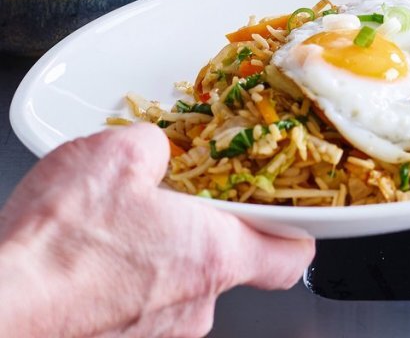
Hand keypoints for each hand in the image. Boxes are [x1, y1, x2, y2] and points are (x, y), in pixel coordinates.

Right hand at [0, 124, 314, 337]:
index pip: (292, 256)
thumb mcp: (117, 153)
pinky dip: (122, 282)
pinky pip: (136, 307)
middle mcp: (193, 307)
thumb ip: (158, 147)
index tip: (292, 210)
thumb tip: (158, 151)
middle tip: (172, 198)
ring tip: (115, 228)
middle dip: (203, 227)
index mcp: (213, 256)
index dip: (297, 230)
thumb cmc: (56, 245)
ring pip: (177, 285)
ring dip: (156, 255)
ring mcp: (153, 337)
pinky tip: (90, 258)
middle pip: (227, 261)